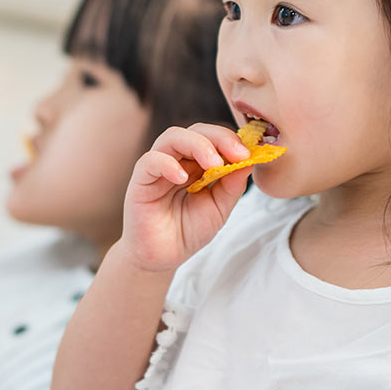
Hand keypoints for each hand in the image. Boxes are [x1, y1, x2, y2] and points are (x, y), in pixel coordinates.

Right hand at [121, 123, 251, 270]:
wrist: (162, 258)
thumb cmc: (187, 231)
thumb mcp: (219, 208)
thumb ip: (232, 185)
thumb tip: (249, 160)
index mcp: (197, 164)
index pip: (214, 138)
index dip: (232, 141)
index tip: (250, 153)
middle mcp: (178, 160)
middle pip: (196, 131)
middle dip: (220, 138)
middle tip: (238, 153)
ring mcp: (158, 168)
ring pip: (173, 137)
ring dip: (198, 145)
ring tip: (214, 164)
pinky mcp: (140, 181)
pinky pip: (151, 161)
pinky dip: (167, 164)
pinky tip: (183, 178)